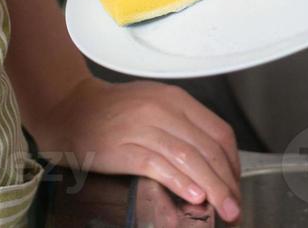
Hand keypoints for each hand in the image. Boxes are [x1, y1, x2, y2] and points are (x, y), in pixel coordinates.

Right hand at [29, 76, 242, 221]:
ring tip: (223, 208)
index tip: (236, 185)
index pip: (219, 132)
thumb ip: (184, 128)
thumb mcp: (155, 106)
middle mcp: (163, 110)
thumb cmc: (113, 112)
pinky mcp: (124, 148)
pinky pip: (159, 165)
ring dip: (211, 187)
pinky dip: (180, 181)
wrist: (70, 108)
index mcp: (175, 99)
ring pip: (189, 158)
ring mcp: (143, 127)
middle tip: (235, 206)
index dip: (233, 163)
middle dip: (227, 182)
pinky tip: (193, 195)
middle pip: (208, 148)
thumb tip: (213, 163)